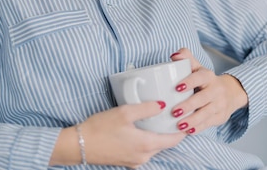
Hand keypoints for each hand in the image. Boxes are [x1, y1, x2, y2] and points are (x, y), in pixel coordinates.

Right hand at [50, 101, 184, 167]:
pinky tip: (142, 130)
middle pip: (165, 144)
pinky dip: (147, 141)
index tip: (187, 118)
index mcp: (146, 145)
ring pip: (154, 148)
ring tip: (160, 121)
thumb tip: (163, 105)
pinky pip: (143, 151)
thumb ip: (146, 108)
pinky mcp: (126, 161)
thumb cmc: (100, 128)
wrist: (78, 145)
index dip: (182, 129)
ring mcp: (134, 161)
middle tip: (174, 116)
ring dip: (158, 136)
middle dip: (171, 132)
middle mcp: (143, 156)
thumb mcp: (124, 112)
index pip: (174, 140)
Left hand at [170, 48, 247, 134]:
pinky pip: (209, 123)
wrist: (230, 92)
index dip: (189, 82)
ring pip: (206, 113)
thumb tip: (174, 55)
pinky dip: (198, 128)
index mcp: (208, 76)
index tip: (177, 88)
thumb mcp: (198, 68)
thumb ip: (186, 59)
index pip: (200, 77)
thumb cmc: (205, 80)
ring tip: (179, 125)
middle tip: (174, 111)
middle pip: (203, 98)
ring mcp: (220, 104)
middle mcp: (216, 90)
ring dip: (193, 120)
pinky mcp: (220, 117)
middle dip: (188, 105)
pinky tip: (188, 131)